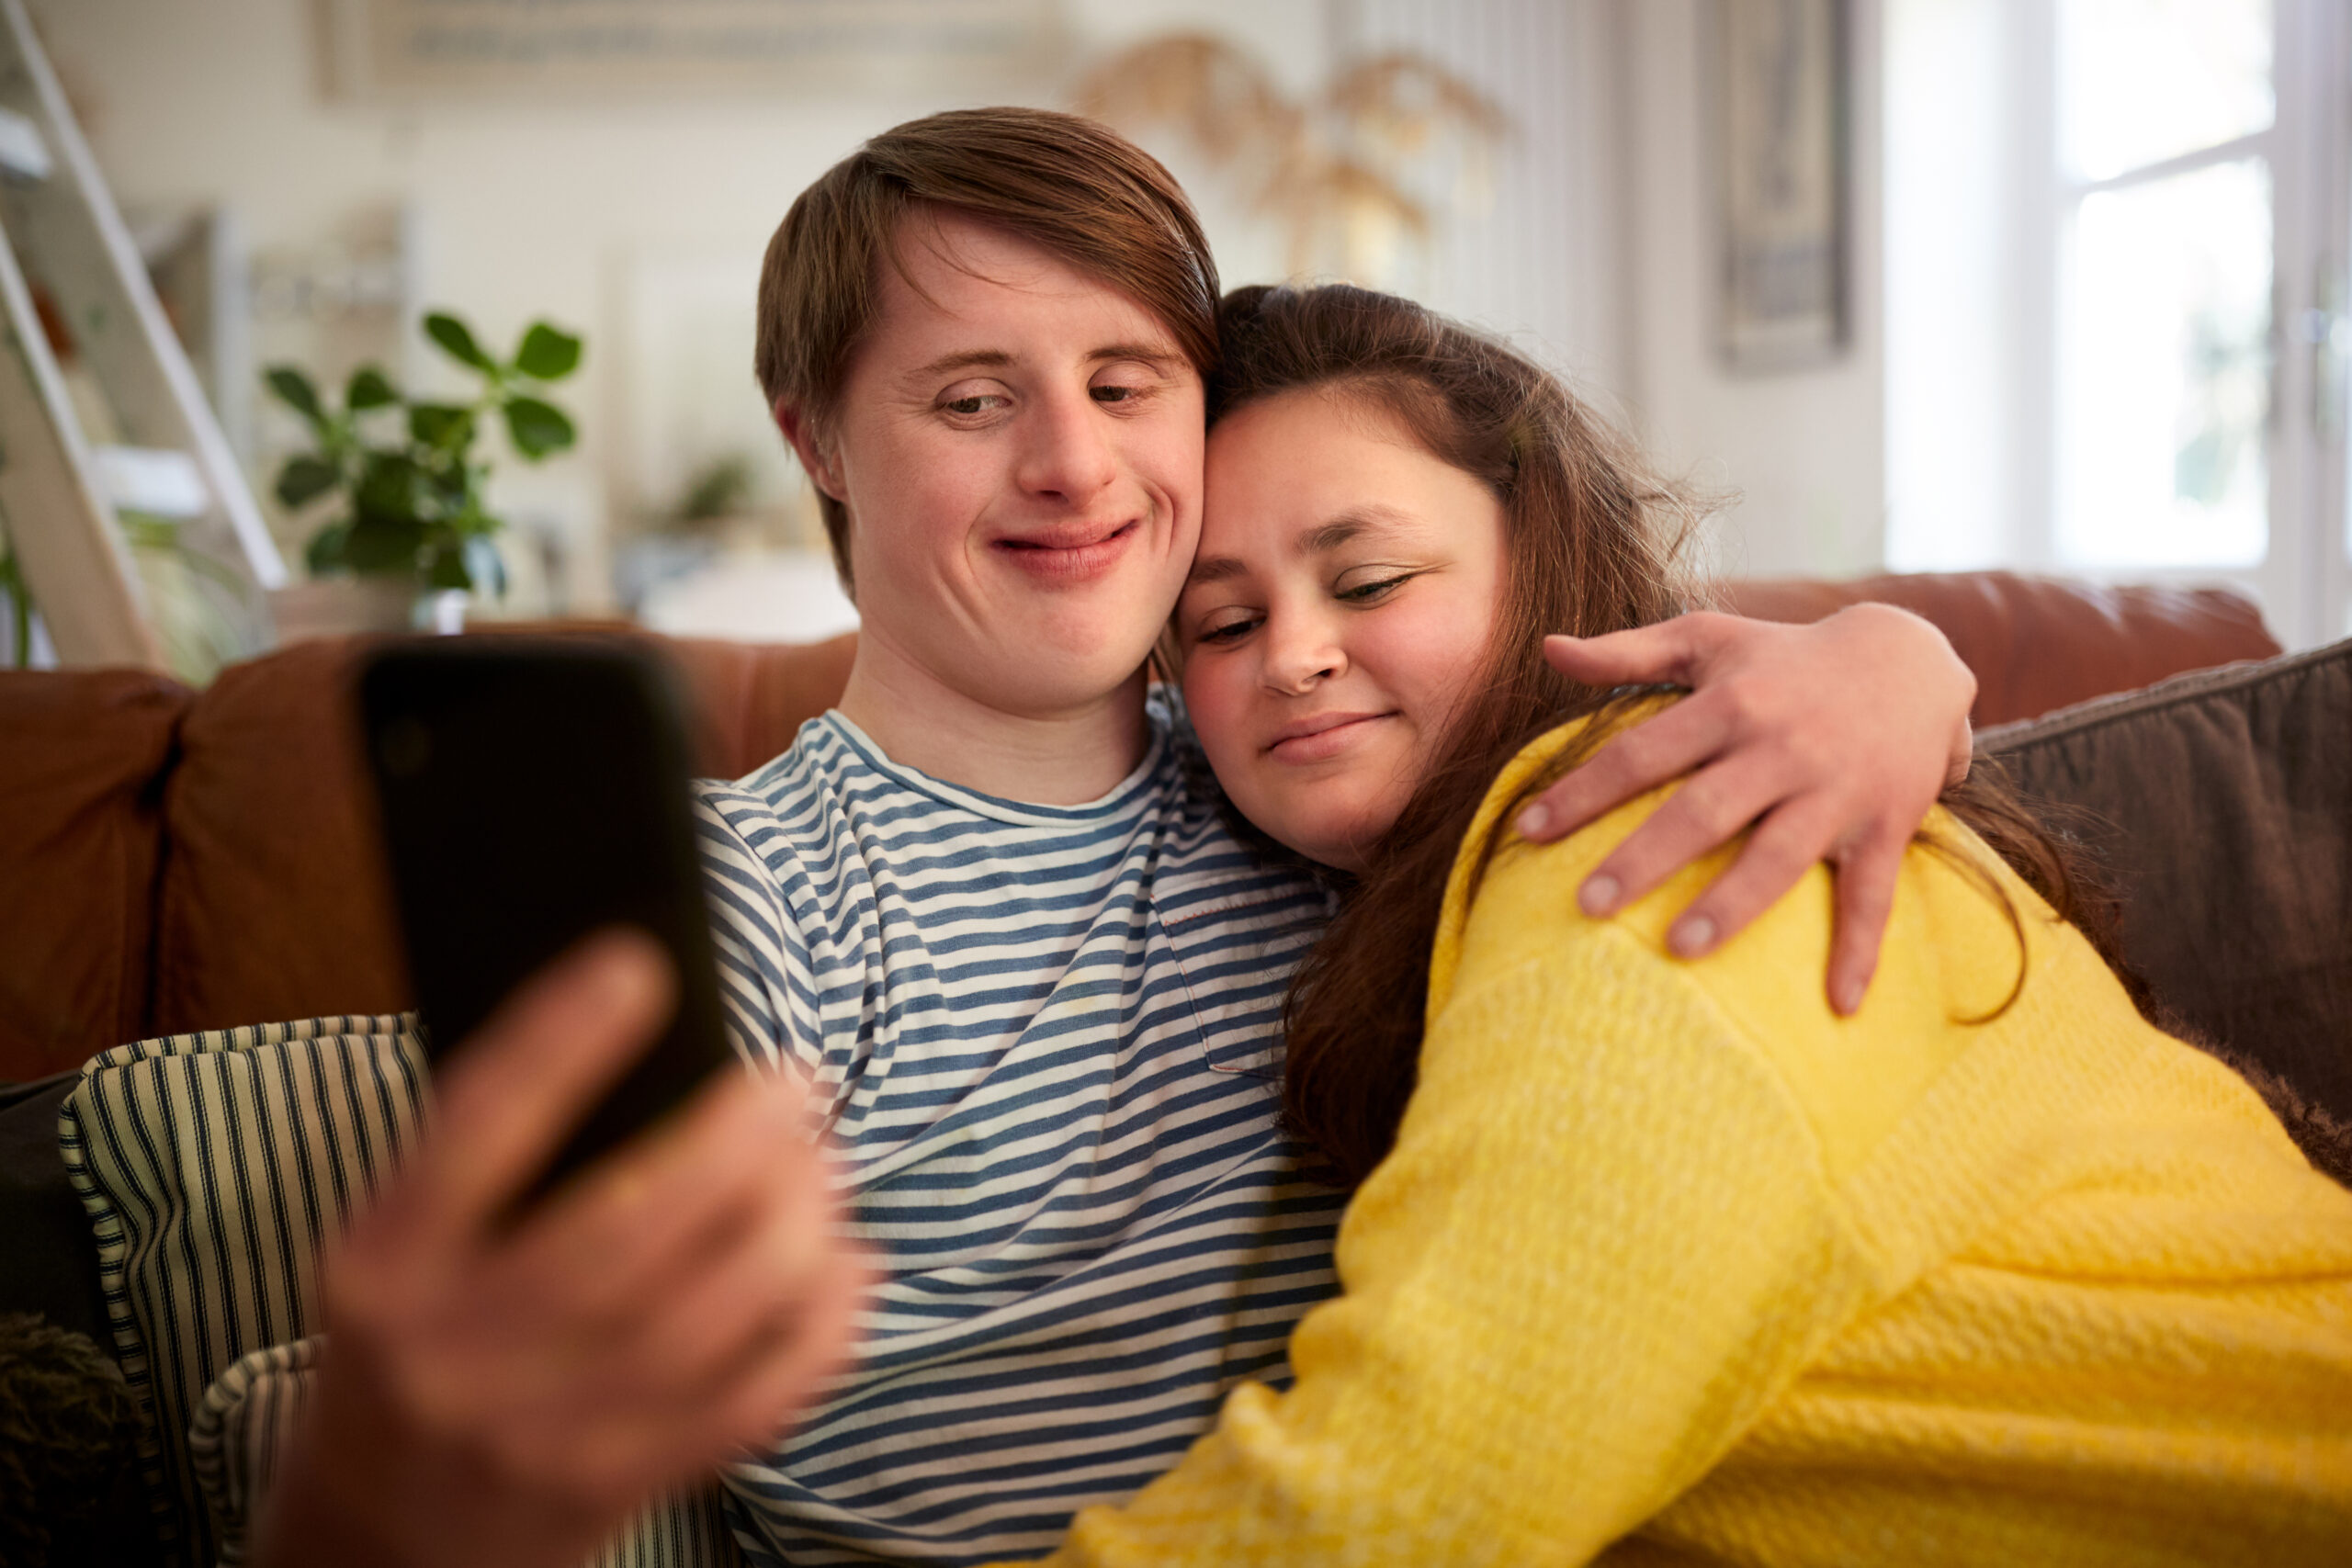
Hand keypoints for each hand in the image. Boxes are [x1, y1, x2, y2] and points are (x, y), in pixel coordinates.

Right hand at [256, 931, 865, 1567]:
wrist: (374, 1544)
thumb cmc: (411, 1353)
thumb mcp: (401, 1255)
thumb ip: (489, 1169)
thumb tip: (650, 1050)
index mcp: (382, 1264)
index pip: (471, 1135)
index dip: (557, 1044)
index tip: (637, 967)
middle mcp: (449, 1352)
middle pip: (619, 1232)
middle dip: (729, 1144)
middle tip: (795, 1083)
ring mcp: (532, 1433)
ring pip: (696, 1319)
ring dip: (790, 1231)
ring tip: (827, 1172)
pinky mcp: (608, 1491)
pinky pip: (739, 1405)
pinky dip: (813, 1332)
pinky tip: (848, 1272)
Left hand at [1515, 605, 1974, 1014]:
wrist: (1910, 658)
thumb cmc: (1785, 657)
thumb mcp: (1708, 639)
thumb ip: (1626, 651)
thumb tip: (1548, 649)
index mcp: (1730, 705)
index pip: (1641, 752)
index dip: (1583, 791)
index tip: (1527, 830)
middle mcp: (1781, 749)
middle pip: (1703, 809)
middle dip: (1644, 856)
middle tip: (1587, 903)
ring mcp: (1835, 791)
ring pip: (1779, 856)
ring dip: (1732, 905)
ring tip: (1678, 948)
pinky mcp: (1884, 826)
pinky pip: (1873, 895)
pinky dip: (1861, 950)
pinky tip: (1839, 1005)